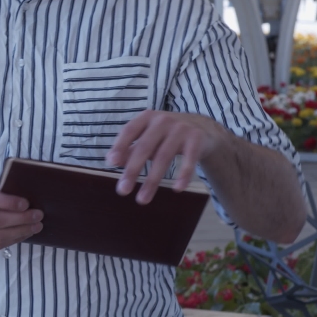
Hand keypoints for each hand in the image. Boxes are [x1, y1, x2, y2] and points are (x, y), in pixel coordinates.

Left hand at [106, 110, 228, 204]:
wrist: (203, 126)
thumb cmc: (166, 134)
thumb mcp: (148, 136)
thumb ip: (131, 148)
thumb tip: (113, 161)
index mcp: (146, 118)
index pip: (129, 130)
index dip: (120, 146)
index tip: (112, 163)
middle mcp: (162, 120)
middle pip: (144, 147)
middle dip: (133, 170)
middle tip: (123, 190)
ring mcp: (181, 128)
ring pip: (163, 157)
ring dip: (152, 180)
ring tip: (142, 199)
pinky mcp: (197, 139)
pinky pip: (189, 160)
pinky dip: (183, 175)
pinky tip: (177, 189)